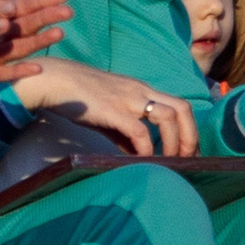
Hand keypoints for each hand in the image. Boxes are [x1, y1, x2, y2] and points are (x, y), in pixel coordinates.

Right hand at [13, 57, 195, 155]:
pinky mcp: (112, 109)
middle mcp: (140, 91)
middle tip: (186, 160)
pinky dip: (146, 149)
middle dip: (190, 137)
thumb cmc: (79, 97)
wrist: (54, 81)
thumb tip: (139, 158)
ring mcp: (128, 98)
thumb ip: (125, 134)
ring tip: (168, 163)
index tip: (187, 153)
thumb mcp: (108, 114)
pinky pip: (140, 130)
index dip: (189, 130)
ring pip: (168, 117)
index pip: (179, 105)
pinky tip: (142, 161)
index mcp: (141, 90)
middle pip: (183, 108)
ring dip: (173, 143)